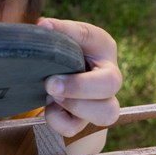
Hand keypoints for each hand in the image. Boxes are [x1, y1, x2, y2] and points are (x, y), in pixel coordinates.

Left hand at [38, 17, 121, 137]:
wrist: (66, 83)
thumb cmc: (66, 56)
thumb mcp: (64, 39)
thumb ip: (56, 31)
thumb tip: (43, 25)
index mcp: (103, 48)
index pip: (92, 37)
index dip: (69, 33)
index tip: (43, 28)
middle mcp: (110, 76)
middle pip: (112, 84)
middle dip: (79, 86)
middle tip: (50, 83)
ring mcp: (102, 102)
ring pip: (106, 114)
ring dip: (75, 106)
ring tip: (53, 96)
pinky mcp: (85, 122)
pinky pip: (75, 129)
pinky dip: (57, 120)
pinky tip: (51, 107)